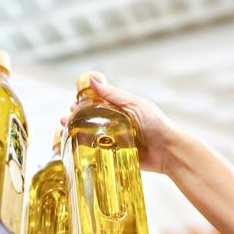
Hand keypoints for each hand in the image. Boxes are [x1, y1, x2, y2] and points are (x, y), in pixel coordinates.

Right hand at [61, 73, 175, 173]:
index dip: (82, 104)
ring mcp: (115, 140)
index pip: (96, 103)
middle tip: (66, 119)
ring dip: (76, 133)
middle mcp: (115, 124)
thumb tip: (92, 77)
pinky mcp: (116, 155)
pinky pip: (97, 152)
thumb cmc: (155, 124)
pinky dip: (85, 150)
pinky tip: (75, 149)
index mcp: (120, 109)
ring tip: (65, 132)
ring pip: (90, 136)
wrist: (168, 151)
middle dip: (75, 119)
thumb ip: (112, 94)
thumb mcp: (133, 104)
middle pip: (90, 120)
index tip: (72, 105)